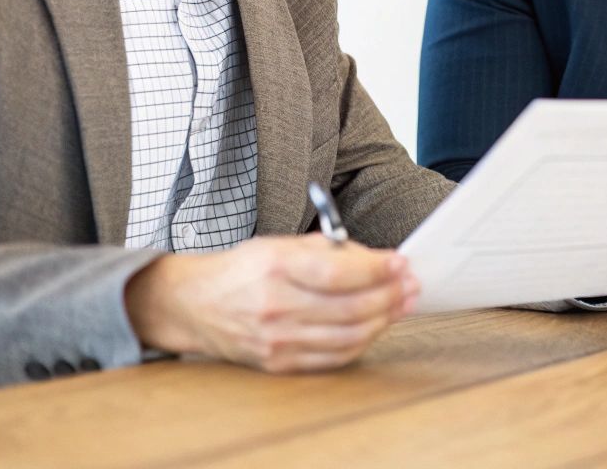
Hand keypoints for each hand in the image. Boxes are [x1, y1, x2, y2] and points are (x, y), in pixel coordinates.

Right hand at [125, 233, 418, 372]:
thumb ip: (329, 250)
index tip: (402, 262)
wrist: (194, 304)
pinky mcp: (278, 363)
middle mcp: (275, 306)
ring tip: (403, 304)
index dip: (377, 269)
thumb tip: (378, 261)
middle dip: (390, 295)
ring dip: (384, 320)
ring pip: (348, 336)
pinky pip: (334, 357)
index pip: (338, 272)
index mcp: (275, 267)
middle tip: (412, 285)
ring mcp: (276, 340)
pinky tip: (377, 326)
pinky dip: (362, 341)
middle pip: (350, 308)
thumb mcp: (282, 244)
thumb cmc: (244, 269)